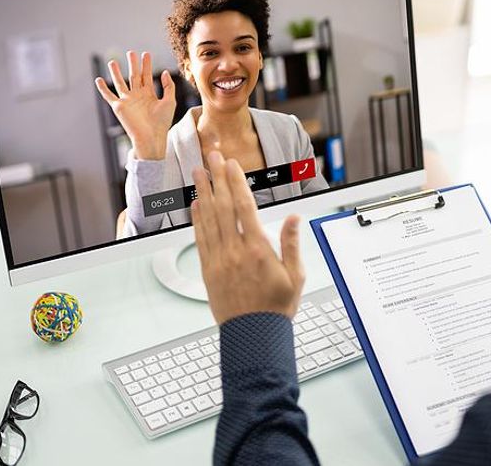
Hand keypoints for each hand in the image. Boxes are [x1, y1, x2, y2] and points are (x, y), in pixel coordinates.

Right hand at [94, 51, 176, 159]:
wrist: (152, 137)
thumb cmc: (162, 122)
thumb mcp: (169, 101)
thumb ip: (168, 86)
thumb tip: (164, 72)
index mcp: (149, 94)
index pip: (146, 76)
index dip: (146, 65)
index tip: (146, 53)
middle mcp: (137, 96)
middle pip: (133, 76)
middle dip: (132, 64)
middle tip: (131, 52)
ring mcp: (127, 101)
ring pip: (120, 83)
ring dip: (116, 72)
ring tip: (113, 62)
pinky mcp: (119, 107)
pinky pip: (108, 96)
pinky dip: (103, 89)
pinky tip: (98, 80)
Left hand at [190, 151, 305, 324]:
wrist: (253, 334)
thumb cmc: (275, 307)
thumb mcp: (295, 275)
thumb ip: (291, 243)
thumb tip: (293, 218)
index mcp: (257, 249)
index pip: (244, 206)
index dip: (236, 182)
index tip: (231, 164)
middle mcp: (235, 251)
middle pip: (223, 206)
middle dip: (217, 178)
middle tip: (211, 157)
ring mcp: (219, 259)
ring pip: (208, 219)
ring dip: (203, 193)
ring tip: (198, 173)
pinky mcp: (208, 269)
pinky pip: (200, 238)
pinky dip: (197, 219)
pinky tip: (195, 205)